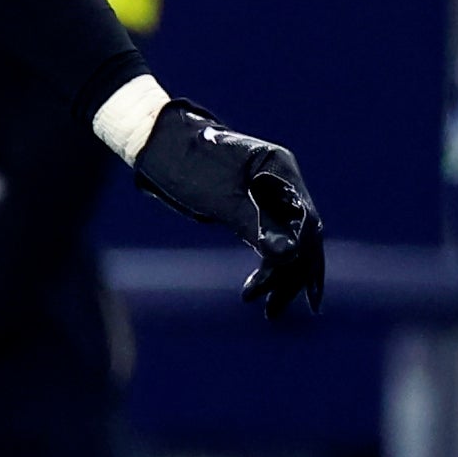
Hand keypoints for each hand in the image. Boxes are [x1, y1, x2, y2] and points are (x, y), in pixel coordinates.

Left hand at [130, 100, 326, 317]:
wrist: (153, 143)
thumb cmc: (184, 162)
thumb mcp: (218, 196)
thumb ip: (254, 223)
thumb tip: (289, 256)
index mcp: (279, 167)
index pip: (304, 217)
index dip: (302, 252)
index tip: (289, 278)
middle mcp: (281, 180)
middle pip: (300, 233)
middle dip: (290, 273)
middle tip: (272, 310)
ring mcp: (268, 194)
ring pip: (287, 241)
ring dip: (279, 276)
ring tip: (269, 313)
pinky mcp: (252, 206)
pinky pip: (270, 239)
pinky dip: (268, 264)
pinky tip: (262, 289)